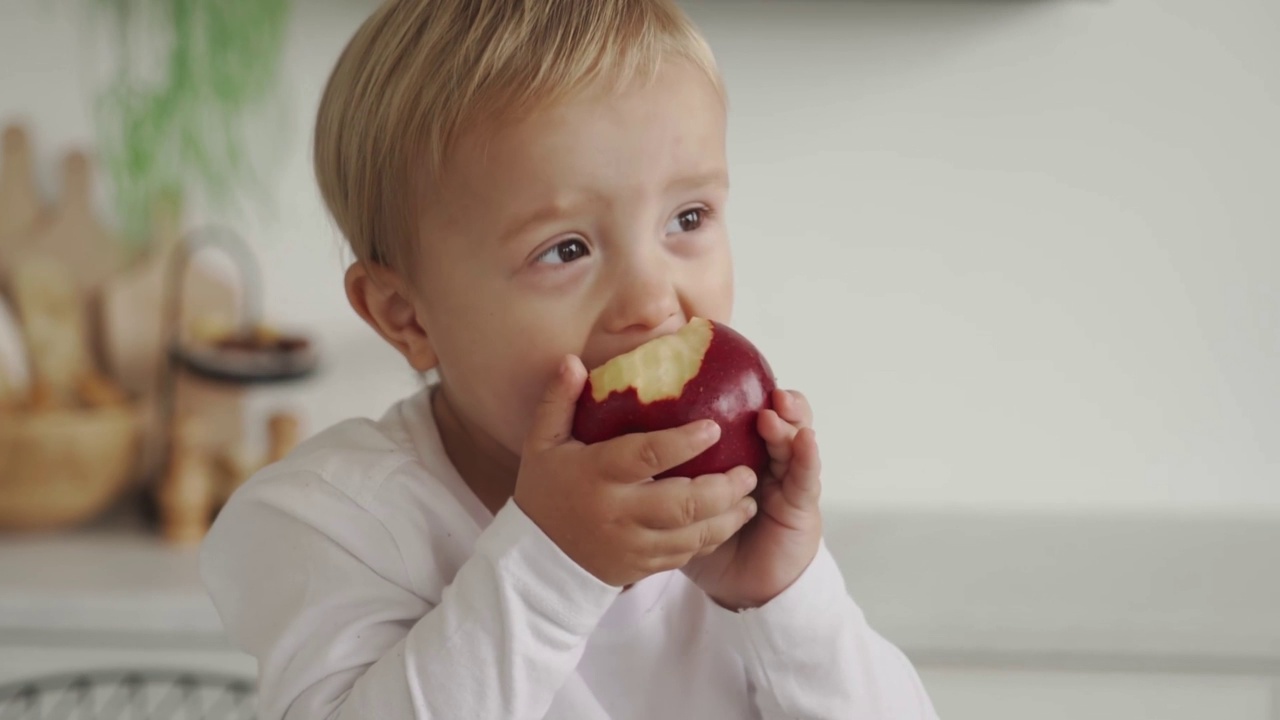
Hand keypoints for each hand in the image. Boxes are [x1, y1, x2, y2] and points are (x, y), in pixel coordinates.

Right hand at [514, 356, 759, 587]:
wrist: (536, 557)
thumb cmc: (545, 491)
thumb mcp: (543, 442)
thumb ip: (559, 400)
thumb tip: (574, 361)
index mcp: (597, 475)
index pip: (647, 456)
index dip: (684, 442)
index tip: (714, 427)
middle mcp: (619, 513)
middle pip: (682, 504)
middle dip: (723, 488)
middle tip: (749, 470)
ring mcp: (632, 545)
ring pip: (692, 536)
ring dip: (727, 518)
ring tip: (750, 498)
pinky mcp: (641, 567)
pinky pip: (684, 556)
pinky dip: (710, 540)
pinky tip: (727, 522)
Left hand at [682, 389, 823, 609]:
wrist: (741, 586)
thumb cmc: (706, 541)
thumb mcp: (675, 502)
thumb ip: (660, 468)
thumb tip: (613, 438)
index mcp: (736, 454)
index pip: (743, 415)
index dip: (743, 394)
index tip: (728, 376)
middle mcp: (765, 461)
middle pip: (773, 422)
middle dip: (772, 403)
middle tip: (764, 389)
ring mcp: (786, 480)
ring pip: (792, 442)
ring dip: (788, 423)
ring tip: (777, 409)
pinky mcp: (802, 504)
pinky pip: (805, 477)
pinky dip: (807, 456)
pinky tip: (806, 441)